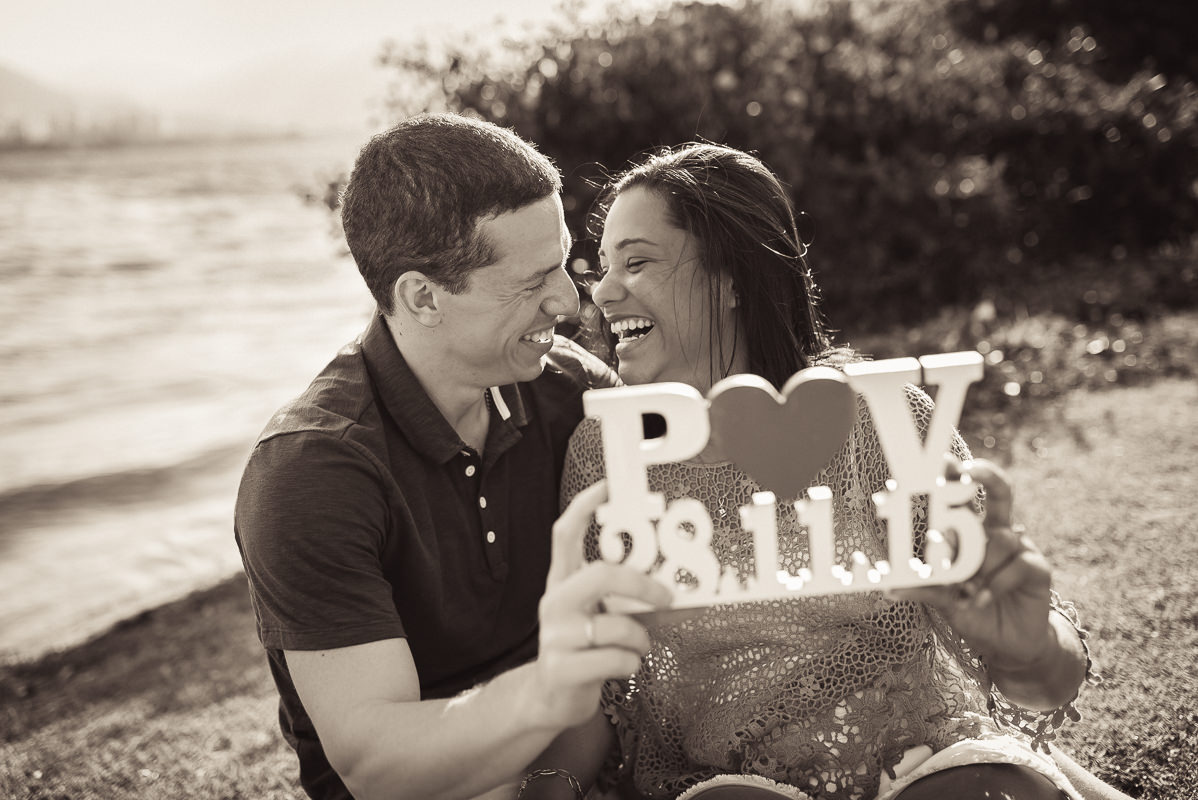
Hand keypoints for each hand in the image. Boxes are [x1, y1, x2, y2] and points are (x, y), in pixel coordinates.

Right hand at [529, 480, 672, 729]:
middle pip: (598, 575)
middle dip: (641, 584)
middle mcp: (554, 602)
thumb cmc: (581, 648)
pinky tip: (624, 666)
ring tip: (639, 646)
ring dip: (640, 639)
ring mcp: (554, 636)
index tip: (607, 488)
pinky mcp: (560, 668)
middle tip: (666, 597)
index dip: (584, 508)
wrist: (548, 699)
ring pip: (614, 626)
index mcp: (562, 582)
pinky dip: (630, 663)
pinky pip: (613, 659)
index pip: (565, 534)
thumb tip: (663, 580)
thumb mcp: (592, 613)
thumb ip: (616, 593)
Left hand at [885, 459, 1054, 669]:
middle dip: (986, 475)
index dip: (957, 477)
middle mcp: (997, 534)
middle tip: (968, 470)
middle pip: (999, 492)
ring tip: (968, 589)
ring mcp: (1020, 549)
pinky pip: (1018, 564)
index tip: (942, 461)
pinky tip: (982, 598)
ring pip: (1000, 538)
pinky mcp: (1039, 568)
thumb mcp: (944, 601)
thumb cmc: (972, 612)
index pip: (965, 498)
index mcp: (973, 534)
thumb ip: (924, 589)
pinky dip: (996, 583)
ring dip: (981, 565)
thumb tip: (887, 589)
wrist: (1007, 644)